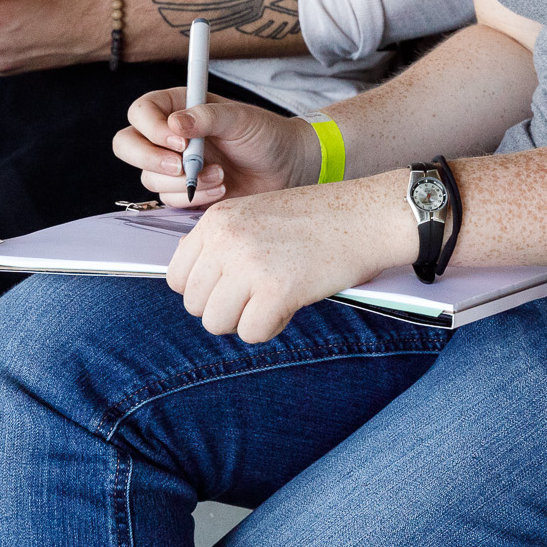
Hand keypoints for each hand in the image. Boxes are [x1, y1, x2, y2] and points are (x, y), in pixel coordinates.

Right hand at [113, 91, 318, 205]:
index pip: (140, 113)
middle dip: (151, 159)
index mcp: (177, 107)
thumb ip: (207, 117)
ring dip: (184, 180)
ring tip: (221, 174)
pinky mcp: (182, 190)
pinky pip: (168, 199)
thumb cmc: (265, 134)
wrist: (286, 168)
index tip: (180, 142)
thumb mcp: (240, 118)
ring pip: (149, 177)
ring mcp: (173, 164)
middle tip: (183, 166)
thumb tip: (174, 125)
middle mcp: (168, 136)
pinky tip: (221, 187)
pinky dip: (194, 196)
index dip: (152, 128)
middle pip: (127, 145)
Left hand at [165, 176, 415, 342]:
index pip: (177, 276)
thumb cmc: (320, 218)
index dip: (204, 290)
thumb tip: (192, 278)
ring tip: (275, 298)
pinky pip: (251, 333)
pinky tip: (291, 304)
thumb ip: (221, 242)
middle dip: (225, 309)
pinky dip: (271, 327)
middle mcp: (227, 239)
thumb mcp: (256, 213)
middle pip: (194, 304)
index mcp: (217, 219)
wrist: (369, 216)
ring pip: (217, 323)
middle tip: (258, 295)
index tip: (231, 287)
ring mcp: (250, 264)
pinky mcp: (277, 290)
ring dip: (246, 320)